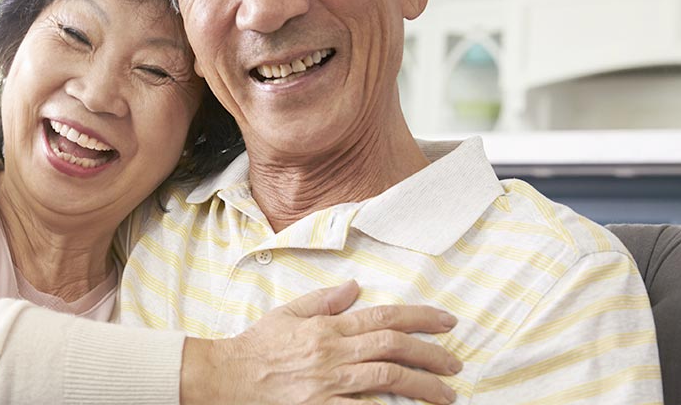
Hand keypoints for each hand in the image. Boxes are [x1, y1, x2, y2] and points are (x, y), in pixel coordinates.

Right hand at [182, 280, 461, 404]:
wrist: (226, 377)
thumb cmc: (256, 347)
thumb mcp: (288, 313)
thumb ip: (324, 301)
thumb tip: (355, 287)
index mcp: (328, 327)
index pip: (384, 317)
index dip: (421, 318)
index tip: (447, 323)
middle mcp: (334, 352)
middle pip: (394, 347)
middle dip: (432, 354)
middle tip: (455, 363)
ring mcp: (329, 383)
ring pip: (387, 378)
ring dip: (424, 386)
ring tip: (447, 393)